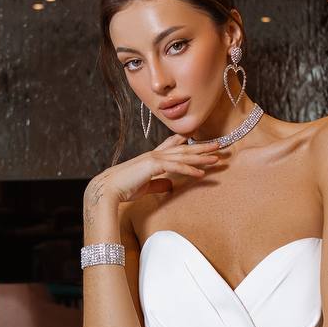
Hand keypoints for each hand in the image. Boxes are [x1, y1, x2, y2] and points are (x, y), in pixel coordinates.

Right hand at [84, 133, 221, 209]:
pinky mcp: (153, 167)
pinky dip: (190, 170)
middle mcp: (155, 155)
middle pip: (183, 149)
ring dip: (201, 157)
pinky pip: (176, 168)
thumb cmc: (124, 189)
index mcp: (152, 158)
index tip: (198, 136)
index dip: (186, 141)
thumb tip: (170, 185)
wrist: (109, 189)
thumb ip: (159, 184)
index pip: (172, 145)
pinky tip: (201, 173)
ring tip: (217, 158)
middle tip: (219, 145)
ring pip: (183, 156)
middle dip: (202, 147)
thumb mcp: (145, 186)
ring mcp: (154, 159)